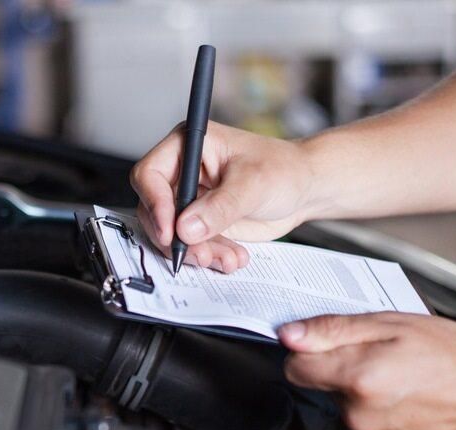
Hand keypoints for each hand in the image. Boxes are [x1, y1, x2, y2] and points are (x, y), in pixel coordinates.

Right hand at [130, 122, 316, 272]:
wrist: (304, 190)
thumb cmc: (284, 169)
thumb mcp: (253, 184)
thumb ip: (220, 207)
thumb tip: (186, 227)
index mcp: (188, 146)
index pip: (150, 174)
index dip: (155, 204)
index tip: (171, 230)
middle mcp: (184, 173)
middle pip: (155, 210)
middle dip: (176, 237)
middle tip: (198, 253)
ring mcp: (191, 200)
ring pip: (172, 234)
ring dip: (196, 252)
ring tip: (225, 258)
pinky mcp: (201, 223)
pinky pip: (192, 246)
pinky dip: (210, 256)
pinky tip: (232, 257)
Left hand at [279, 313, 455, 429]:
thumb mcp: (394, 324)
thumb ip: (334, 329)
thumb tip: (291, 334)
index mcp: (356, 378)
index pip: (295, 368)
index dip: (307, 349)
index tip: (325, 340)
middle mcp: (357, 414)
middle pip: (322, 385)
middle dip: (342, 366)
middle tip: (383, 352)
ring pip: (343, 404)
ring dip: (361, 388)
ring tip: (402, 373)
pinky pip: (363, 421)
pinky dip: (376, 407)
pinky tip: (407, 393)